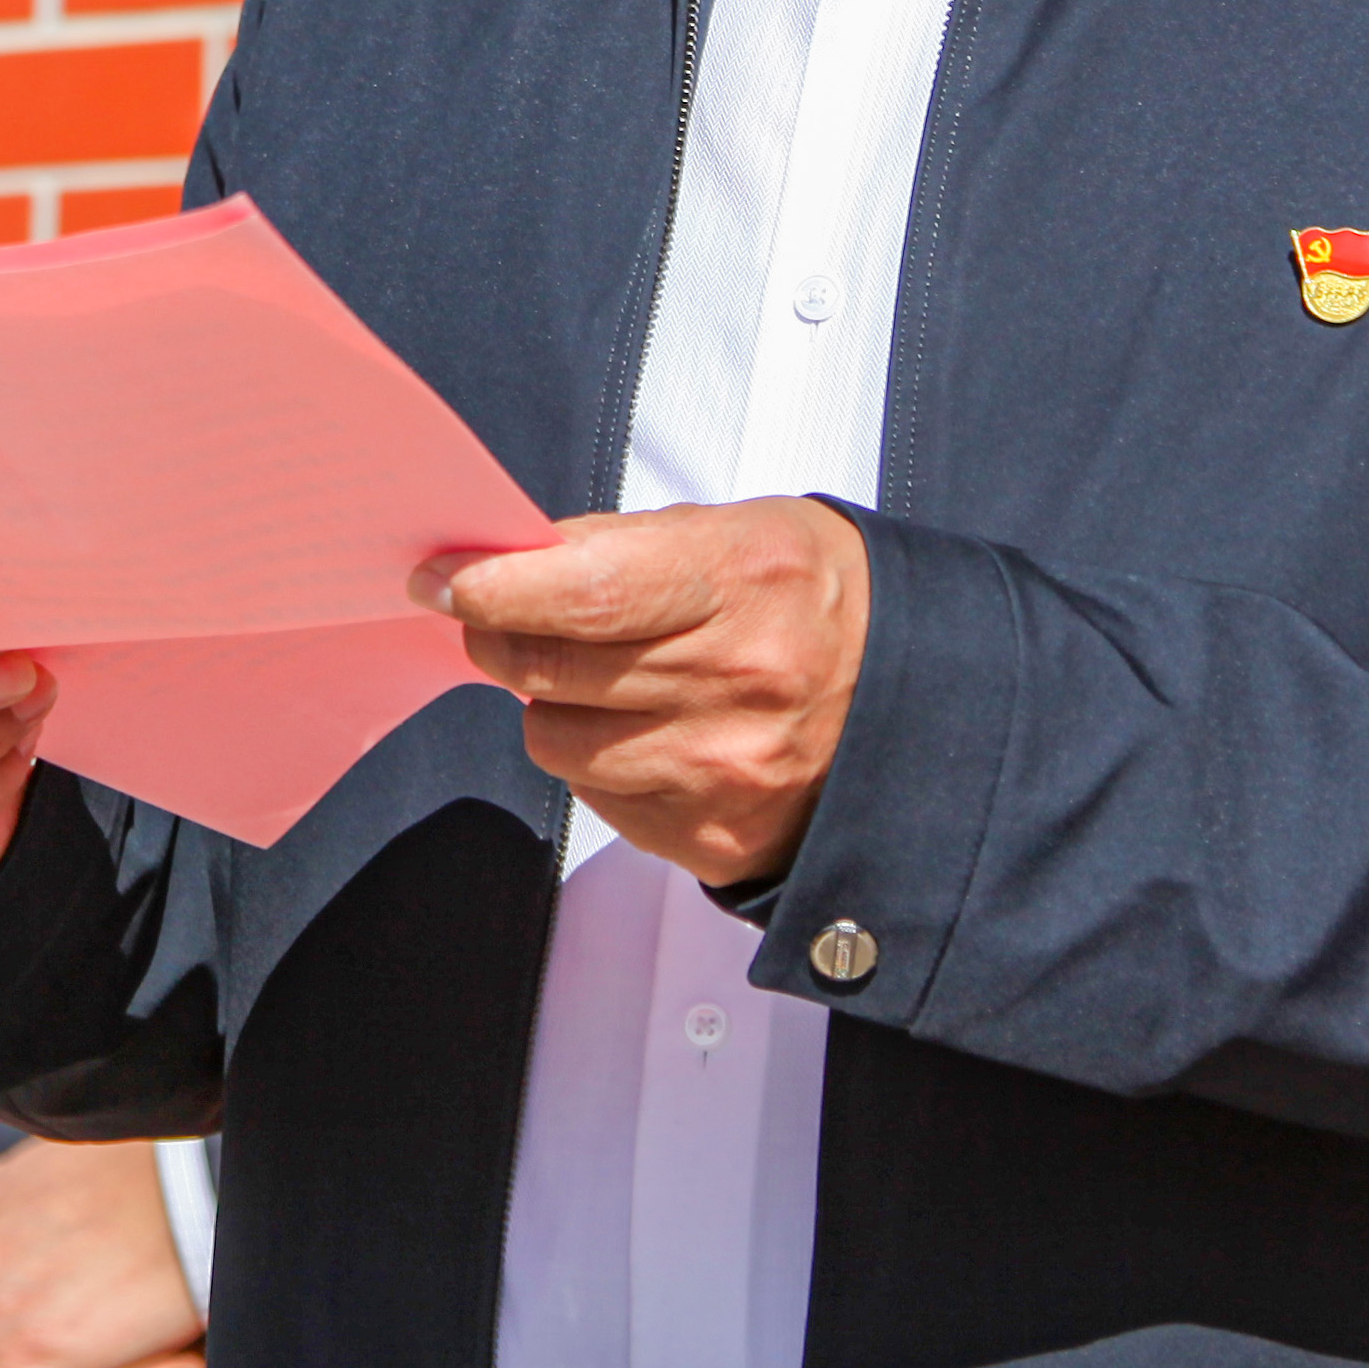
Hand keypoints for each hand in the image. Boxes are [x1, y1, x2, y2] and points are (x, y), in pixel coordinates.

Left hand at [415, 497, 867, 887]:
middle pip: (551, 668)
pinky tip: (649, 732)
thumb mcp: (740, 531)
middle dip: (500, 637)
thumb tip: (506, 562)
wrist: (919, 703)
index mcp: (745, 579)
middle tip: (496, 617)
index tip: (449, 579)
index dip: (497, 586)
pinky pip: (596, 796)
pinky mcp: (714, 836)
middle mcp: (738, 679)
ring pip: (555, 740)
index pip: (585, 590)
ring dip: (554, 706)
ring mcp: (725, 768)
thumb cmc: (817, 601)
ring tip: (608, 681)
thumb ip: (620, 545)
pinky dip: (600, 761)